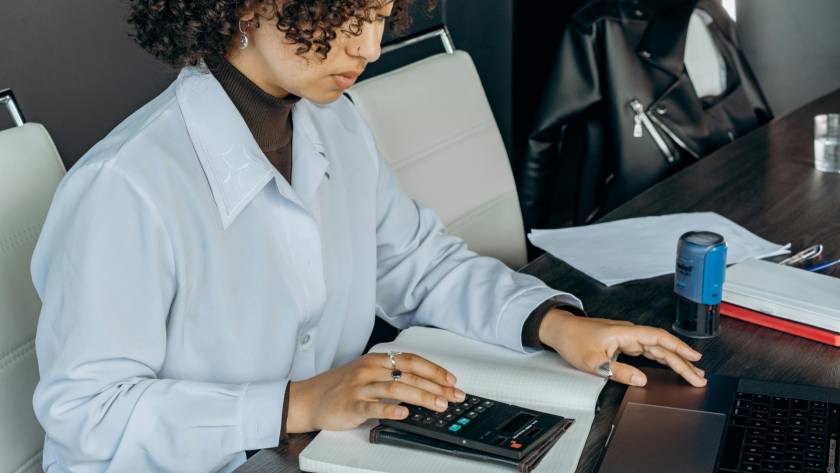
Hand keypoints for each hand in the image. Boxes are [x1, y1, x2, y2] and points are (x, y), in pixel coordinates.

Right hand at [285, 352, 465, 432]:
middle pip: (409, 375)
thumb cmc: (340, 387)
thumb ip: (391, 376)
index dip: (434, 369)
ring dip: (421, 396)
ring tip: (439, 404)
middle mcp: (370, 370)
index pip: (411, 361)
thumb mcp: (367, 374)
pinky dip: (390, 409)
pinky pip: (373, 407)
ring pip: (396, 388)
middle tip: (454, 396)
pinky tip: (404, 413)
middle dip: (436, 386)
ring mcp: (360, 387)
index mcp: (376, 360)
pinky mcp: (351, 405)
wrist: (308, 398)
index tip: (452, 380)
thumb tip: (424, 385)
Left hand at [538, 309, 706, 386]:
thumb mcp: (593, 362)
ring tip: (692, 373)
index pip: (658, 338)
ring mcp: (627, 337)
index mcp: (624, 333)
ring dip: (675, 360)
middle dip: (683, 361)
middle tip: (699, 377)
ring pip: (657, 348)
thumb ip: (619, 371)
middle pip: (662, 346)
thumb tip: (641, 379)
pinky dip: (661, 358)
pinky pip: (648, 350)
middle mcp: (629, 333)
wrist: (559, 330)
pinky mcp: (623, 342)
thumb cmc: (573, 340)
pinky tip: (670, 365)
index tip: (695, 359)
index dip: (679, 348)